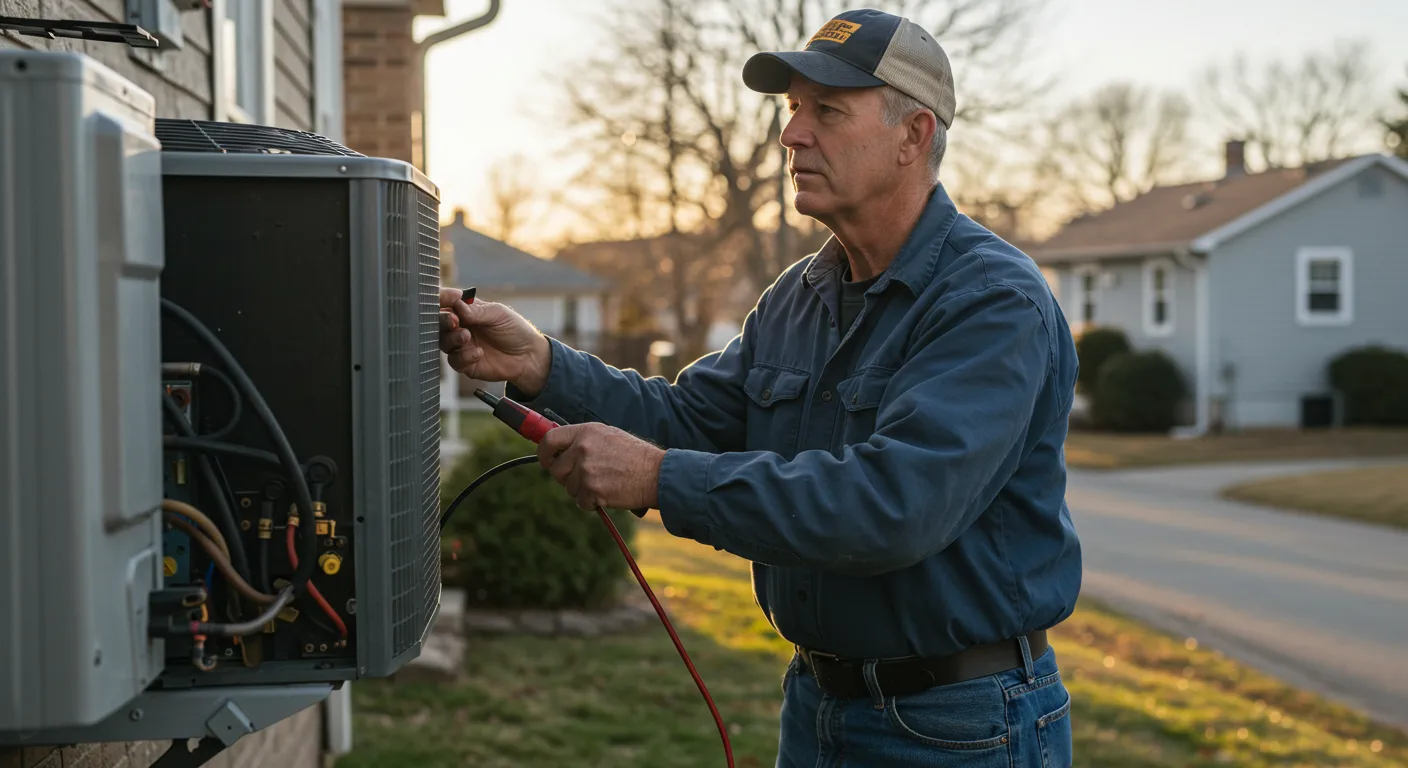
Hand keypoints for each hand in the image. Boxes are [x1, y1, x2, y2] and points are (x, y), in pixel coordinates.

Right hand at [439, 288, 550, 394]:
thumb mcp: (498, 314)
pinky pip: (455, 360)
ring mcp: (461, 345)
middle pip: (438, 323)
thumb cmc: (514, 330)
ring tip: (467, 337)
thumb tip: (457, 304)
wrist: (528, 356)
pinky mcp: (465, 363)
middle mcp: (460, 326)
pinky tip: (479, 353)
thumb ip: (477, 311)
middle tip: (454, 321)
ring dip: (452, 338)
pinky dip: (464, 356)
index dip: (440, 299)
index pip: (446, 302)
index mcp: (466, 310)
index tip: (442, 300)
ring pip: (443, 342)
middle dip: (443, 321)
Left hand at [537, 423, 664, 510]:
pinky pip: (581, 502)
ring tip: (605, 483)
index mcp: (585, 432)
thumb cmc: (634, 456)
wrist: (656, 473)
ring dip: (583, 491)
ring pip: (569, 489)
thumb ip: (583, 441)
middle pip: (556, 470)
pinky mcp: (592, 489)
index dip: (544, 454)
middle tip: (587, 478)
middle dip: (567, 478)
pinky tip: (609, 494)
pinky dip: (592, 503)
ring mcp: (586, 470)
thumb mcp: (608, 436)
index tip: (546, 462)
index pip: (549, 440)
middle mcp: (583, 448)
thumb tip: (558, 450)